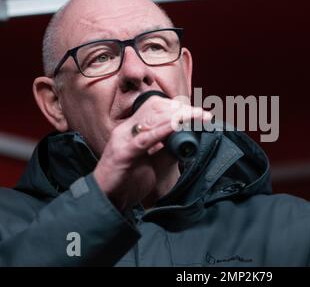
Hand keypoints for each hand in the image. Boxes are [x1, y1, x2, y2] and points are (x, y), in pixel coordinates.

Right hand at [94, 96, 211, 210]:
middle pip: (156, 109)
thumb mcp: (152, 162)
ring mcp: (123, 140)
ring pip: (152, 119)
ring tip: (197, 117)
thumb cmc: (127, 182)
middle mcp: (126, 130)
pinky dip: (163, 130)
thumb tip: (187, 140)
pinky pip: (145, 138)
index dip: (177, 107)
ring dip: (179, 117)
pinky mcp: (123, 153)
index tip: (196, 112)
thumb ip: (166, 150)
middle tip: (202, 114)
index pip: (155, 107)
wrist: (106, 202)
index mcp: (131, 130)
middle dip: (182, 110)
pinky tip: (177, 126)